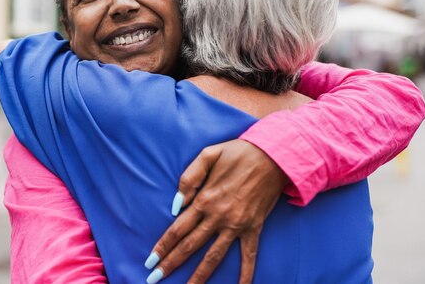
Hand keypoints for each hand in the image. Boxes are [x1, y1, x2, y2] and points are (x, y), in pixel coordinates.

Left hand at [145, 140, 287, 283]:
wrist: (273, 156)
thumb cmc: (238, 153)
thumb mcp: (208, 155)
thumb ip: (188, 178)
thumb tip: (176, 204)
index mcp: (204, 199)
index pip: (178, 229)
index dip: (163, 246)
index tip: (150, 261)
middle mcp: (218, 217)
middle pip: (190, 246)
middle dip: (171, 264)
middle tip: (155, 279)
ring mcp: (237, 225)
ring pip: (214, 257)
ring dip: (199, 276)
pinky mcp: (254, 228)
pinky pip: (249, 255)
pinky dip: (246, 274)